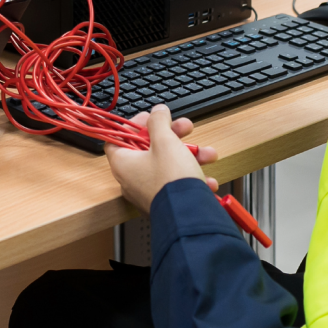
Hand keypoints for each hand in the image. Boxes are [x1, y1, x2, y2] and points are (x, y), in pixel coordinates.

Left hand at [101, 106, 217, 213]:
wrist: (190, 216)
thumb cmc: (171, 181)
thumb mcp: (165, 141)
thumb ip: (159, 122)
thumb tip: (157, 111)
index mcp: (123, 163)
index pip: (119, 137)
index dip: (135, 125)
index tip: (151, 118)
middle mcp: (132, 180)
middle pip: (149, 149)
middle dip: (172, 137)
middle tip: (185, 128)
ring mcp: (149, 193)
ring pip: (168, 166)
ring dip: (190, 156)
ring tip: (208, 154)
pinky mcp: (165, 203)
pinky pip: (177, 185)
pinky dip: (192, 178)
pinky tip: (207, 180)